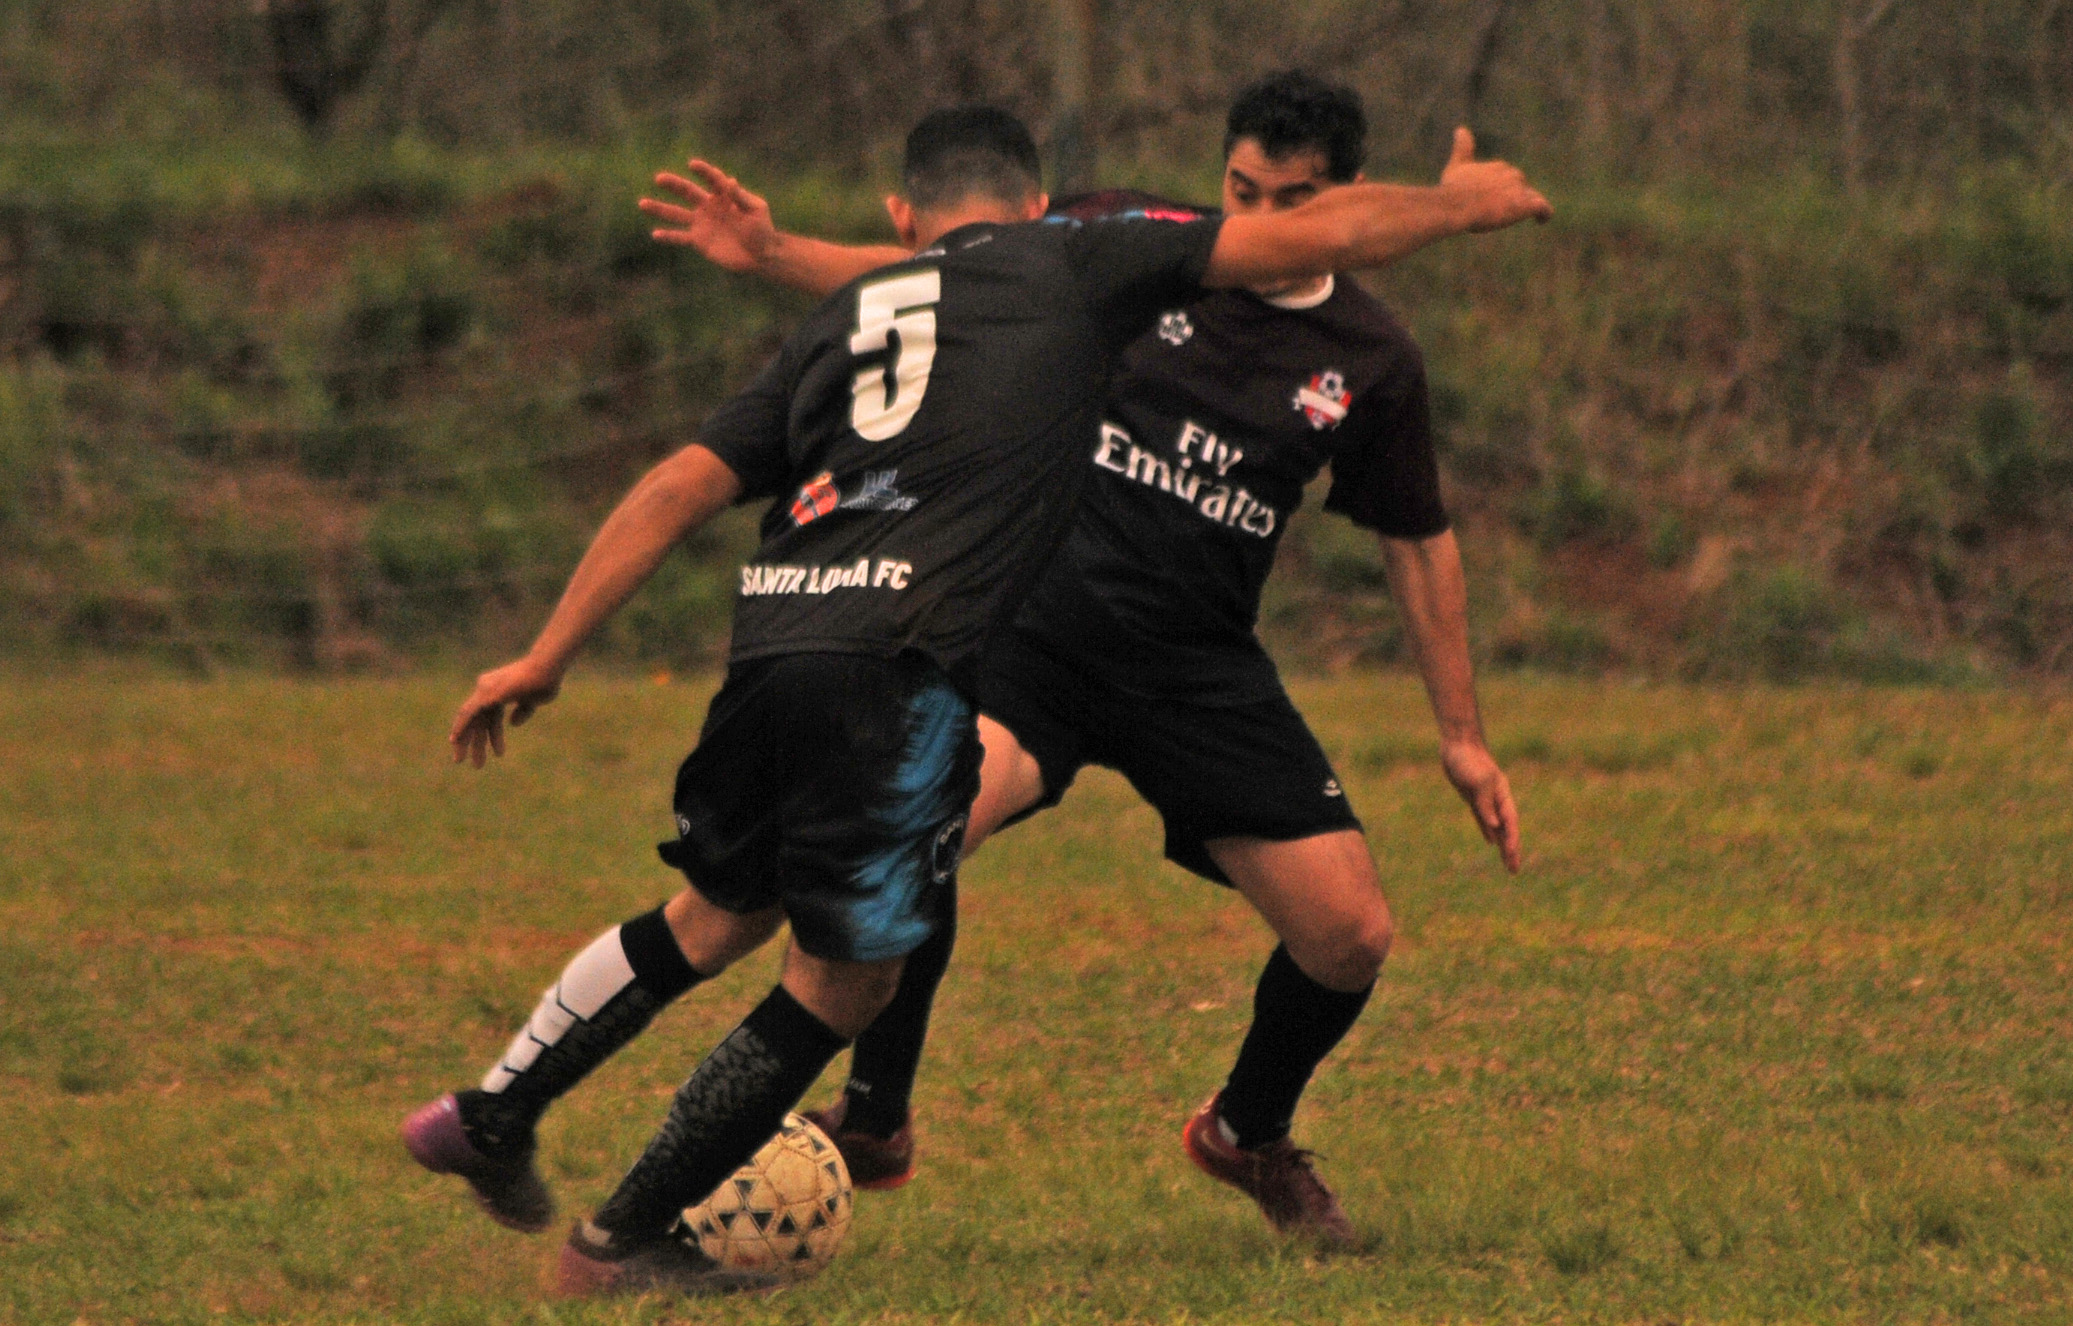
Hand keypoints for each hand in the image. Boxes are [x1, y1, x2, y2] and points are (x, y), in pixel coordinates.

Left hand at [450, 656, 562, 767]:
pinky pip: (468, 713)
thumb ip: (523, 711)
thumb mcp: (534, 701)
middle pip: (477, 720)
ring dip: (465, 741)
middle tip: (477, 765)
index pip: (490, 717)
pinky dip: (460, 727)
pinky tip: (454, 741)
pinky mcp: (486, 693)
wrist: (547, 668)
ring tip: (462, 761)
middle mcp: (488, 688)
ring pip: (469, 719)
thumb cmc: (545, 681)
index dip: (491, 735)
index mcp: (500, 691)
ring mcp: (486, 689)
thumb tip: (512, 723)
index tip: (495, 752)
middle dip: (474, 742)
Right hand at [640, 160, 778, 272]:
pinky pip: (680, 237)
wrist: (761, 255)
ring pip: (677, 214)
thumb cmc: (763, 230)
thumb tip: (730, 181)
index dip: (703, 171)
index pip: (712, 179)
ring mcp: (702, 223)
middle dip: (673, 185)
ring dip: (660, 209)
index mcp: (724, 195)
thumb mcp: (756, 210)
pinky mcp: (699, 240)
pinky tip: (655, 234)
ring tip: (642, 203)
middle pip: (687, 192)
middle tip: (659, 178)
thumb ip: (741, 197)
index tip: (693, 165)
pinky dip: (668, 236)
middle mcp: (709, 206)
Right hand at [1439, 127, 1552, 231]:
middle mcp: (1512, 174)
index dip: (1501, 187)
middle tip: (1498, 211)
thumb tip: (1461, 128)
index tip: (1492, 199)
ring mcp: (1519, 190)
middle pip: (1520, 185)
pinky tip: (1541, 220)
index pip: (1507, 175)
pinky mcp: (1524, 205)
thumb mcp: (1457, 164)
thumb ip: (1463, 147)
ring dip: (1524, 205)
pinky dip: (1544, 214)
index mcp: (1498, 166)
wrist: (1458, 204)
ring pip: (1530, 196)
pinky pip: (1542, 207)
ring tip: (1514, 216)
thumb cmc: (1455, 188)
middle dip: (1513, 195)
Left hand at [1441, 738, 1521, 872]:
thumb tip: (1494, 827)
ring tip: (1507, 862)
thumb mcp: (1478, 781)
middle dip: (1511, 850)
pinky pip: (1483, 820)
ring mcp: (1485, 799)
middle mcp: (1496, 800)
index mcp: (1502, 795)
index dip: (1512, 842)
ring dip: (1502, 844)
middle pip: (1507, 830)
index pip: (1510, 824)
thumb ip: (1486, 804)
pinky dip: (1488, 831)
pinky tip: (1490, 842)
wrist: (1457, 744)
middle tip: (1514, 871)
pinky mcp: (1473, 797)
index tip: (1512, 859)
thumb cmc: (1468, 760)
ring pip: (1496, 827)